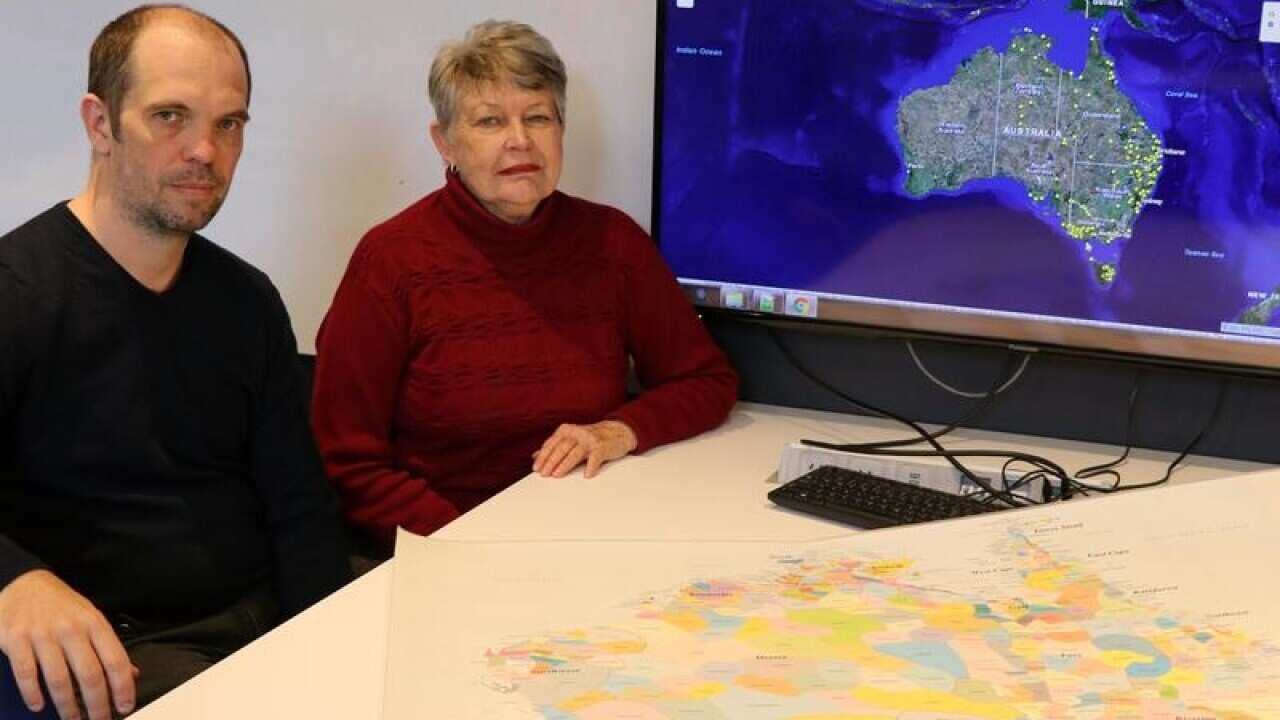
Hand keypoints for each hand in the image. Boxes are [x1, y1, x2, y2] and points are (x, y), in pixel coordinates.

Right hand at [0, 570, 134, 719]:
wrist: (24, 583)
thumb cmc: (61, 605)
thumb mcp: (90, 618)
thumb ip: (107, 647)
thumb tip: (131, 674)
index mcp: (94, 624)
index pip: (115, 660)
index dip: (123, 687)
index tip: (125, 706)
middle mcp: (71, 629)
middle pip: (89, 675)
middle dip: (97, 704)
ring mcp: (42, 634)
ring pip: (59, 679)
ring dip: (67, 705)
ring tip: (73, 718)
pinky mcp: (16, 639)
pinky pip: (27, 673)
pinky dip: (33, 693)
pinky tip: (39, 705)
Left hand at [532, 421, 637, 478]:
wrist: (616, 432)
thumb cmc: (590, 439)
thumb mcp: (570, 440)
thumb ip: (554, 447)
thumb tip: (535, 456)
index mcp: (567, 430)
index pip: (552, 444)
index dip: (543, 456)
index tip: (536, 468)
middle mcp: (577, 433)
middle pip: (561, 448)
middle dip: (551, 462)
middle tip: (544, 474)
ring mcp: (590, 439)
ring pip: (575, 453)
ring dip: (565, 464)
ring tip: (557, 475)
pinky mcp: (602, 447)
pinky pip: (595, 457)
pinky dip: (591, 466)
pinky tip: (587, 475)